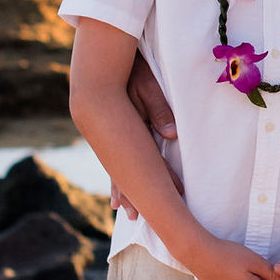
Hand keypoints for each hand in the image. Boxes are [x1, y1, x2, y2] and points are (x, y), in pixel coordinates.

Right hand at [106, 51, 181, 222]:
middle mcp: (119, 138)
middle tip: (139, 217)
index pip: (152, 159)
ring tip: (125, 211)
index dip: (166, 178)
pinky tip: (115, 195)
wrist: (101, 62)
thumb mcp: (147, 86)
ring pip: (119, 171)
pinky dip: (116, 180)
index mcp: (132, 128)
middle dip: (138, 195)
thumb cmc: (131, 71)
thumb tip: (171, 135)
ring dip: (124, 191)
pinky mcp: (109, 136)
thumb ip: (159, 111)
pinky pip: (113, 164)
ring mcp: (111, 139)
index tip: (179, 194)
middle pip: (130, 172)